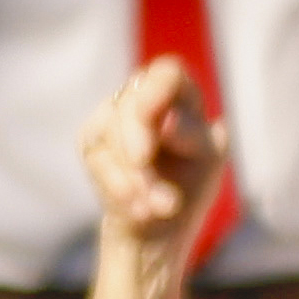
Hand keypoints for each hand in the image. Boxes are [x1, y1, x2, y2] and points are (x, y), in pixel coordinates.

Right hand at [82, 59, 230, 263]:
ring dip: (136, 177)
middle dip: (140, 145)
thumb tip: (165, 120)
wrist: (160, 224)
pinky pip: (97, 159)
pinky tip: (139, 209)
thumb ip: (192, 134)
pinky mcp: (91, 143)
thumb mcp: (207, 159)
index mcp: (180, 95)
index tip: (153, 117)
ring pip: (110, 132)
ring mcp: (112, 119)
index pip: (167, 74)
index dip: (157, 90)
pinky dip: (119, 186)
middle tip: (158, 183)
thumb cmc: (191, 183)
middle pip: (131, 106)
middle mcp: (141, 98)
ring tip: (161, 208)